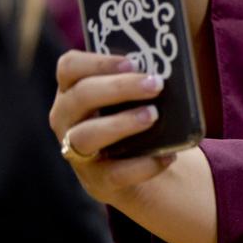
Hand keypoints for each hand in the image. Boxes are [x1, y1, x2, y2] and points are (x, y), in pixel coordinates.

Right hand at [49, 50, 176, 205]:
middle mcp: (67, 120)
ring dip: (121, 123)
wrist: (142, 166)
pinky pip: (115, 174)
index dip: (97, 61)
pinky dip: (144, 165)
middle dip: (119, 87)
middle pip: (80, 97)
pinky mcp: (97, 181)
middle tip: (155, 84)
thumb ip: (143, 81)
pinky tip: (168, 155)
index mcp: (74, 90)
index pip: (69, 67)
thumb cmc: (136, 116)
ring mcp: (77, 153)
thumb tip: (175, 67)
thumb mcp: (134, 97)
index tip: (131, 62)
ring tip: (153, 115)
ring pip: (85, 136)